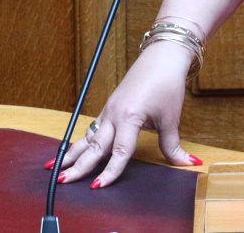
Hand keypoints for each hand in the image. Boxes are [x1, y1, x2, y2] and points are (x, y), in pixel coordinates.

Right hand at [50, 41, 201, 187]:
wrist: (162, 57)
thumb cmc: (167, 83)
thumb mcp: (171, 117)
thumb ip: (173, 145)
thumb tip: (187, 162)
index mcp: (130, 116)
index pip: (119, 151)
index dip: (110, 172)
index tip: (98, 187)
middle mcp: (114, 114)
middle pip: (94, 146)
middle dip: (78, 165)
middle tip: (63, 181)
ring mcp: (109, 110)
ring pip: (88, 136)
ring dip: (73, 153)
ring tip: (56, 168)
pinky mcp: (109, 107)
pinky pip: (92, 128)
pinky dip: (82, 141)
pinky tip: (73, 150)